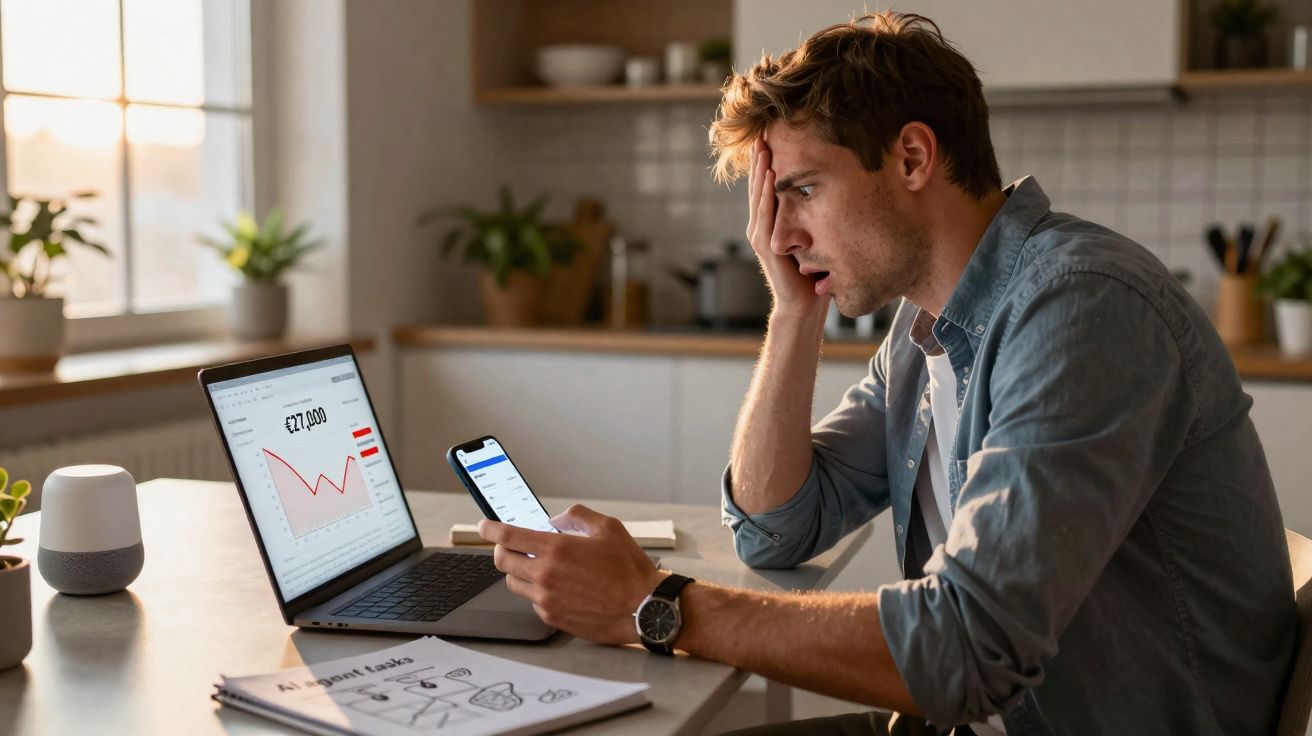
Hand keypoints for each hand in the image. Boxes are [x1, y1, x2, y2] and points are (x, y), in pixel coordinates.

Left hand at [478, 505, 665, 645]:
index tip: (484, 525)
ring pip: (513, 582)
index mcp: (556, 549)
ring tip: (538, 566)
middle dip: (502, 549)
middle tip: (511, 545)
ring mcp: (546, 599)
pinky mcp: (552, 618)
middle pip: (502, 560)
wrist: (643, 609)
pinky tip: (557, 586)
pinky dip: (537, 590)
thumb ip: (577, 517)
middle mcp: (545, 575)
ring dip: (519, 571)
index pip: (507, 536)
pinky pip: (532, 600)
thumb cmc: (629, 569)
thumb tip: (555, 520)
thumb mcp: (609, 528)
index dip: (489, 528)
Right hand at [746, 138, 828, 319]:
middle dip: (760, 158)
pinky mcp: (766, 245)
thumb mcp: (813, 238)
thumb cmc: (812, 275)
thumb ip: (812, 218)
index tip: (770, 137)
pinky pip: (766, 214)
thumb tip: (833, 194)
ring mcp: (760, 235)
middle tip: (761, 131)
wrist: (803, 305)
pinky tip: (771, 176)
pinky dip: (767, 194)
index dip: (767, 162)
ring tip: (762, 146)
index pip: (767, 187)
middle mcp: (761, 226)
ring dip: (760, 170)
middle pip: (759, 185)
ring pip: (759, 196)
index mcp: (770, 223)